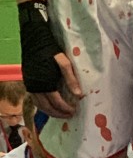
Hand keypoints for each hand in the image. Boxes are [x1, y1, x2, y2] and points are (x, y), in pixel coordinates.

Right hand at [18, 1, 82, 118]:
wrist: (34, 41)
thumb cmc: (52, 51)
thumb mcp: (65, 63)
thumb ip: (71, 79)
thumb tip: (79, 95)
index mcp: (45, 84)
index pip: (56, 102)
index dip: (65, 109)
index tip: (74, 111)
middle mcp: (35, 87)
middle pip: (46, 107)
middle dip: (58, 113)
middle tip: (68, 116)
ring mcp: (30, 86)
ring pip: (39, 105)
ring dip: (49, 111)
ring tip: (60, 113)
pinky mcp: (28, 82)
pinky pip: (34, 99)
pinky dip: (42, 105)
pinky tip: (50, 105)